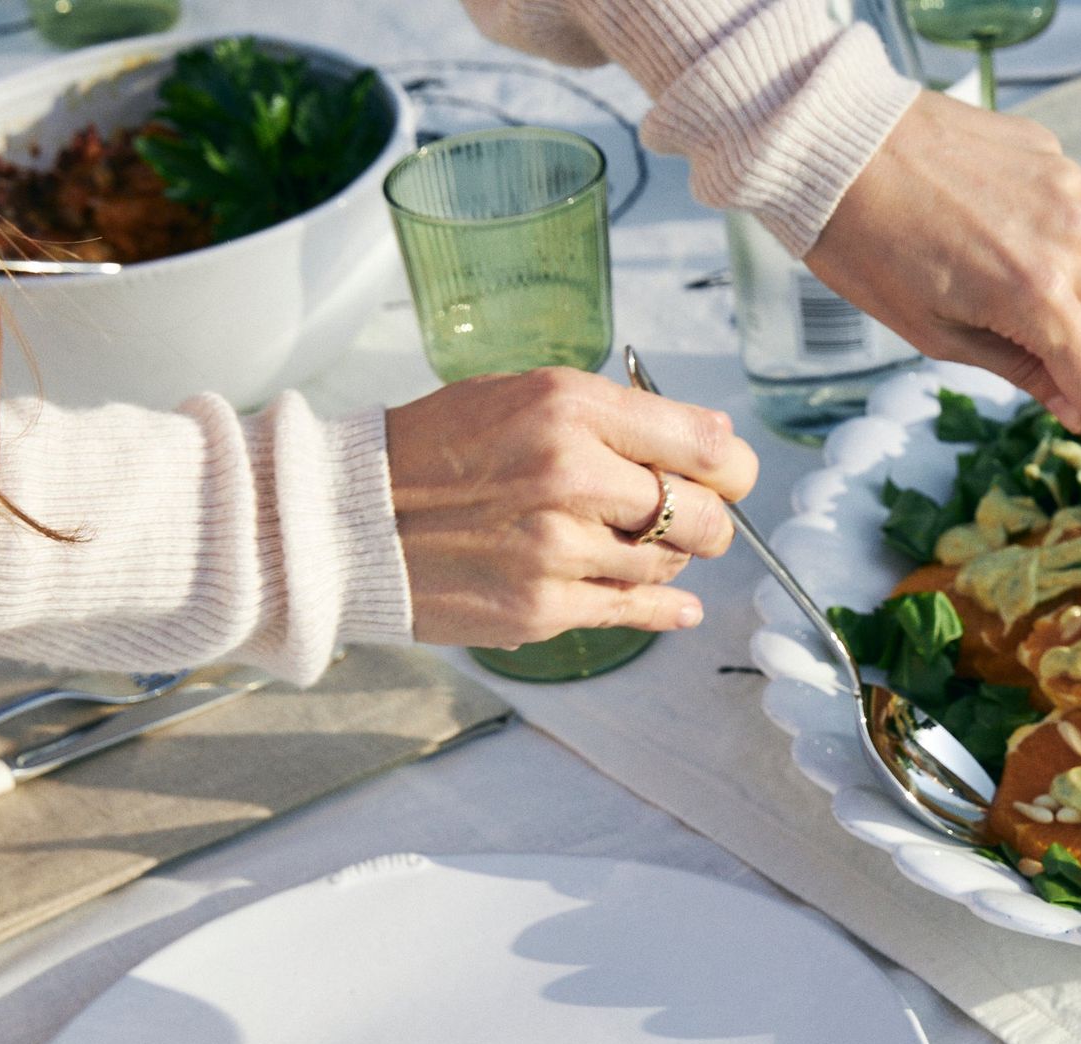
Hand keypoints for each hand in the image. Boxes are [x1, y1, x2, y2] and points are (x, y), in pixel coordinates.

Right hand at [385, 369, 756, 646]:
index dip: (731, 465)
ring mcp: (558, 548)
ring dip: (666, 559)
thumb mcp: (522, 396)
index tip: (727, 474)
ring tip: (632, 544)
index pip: (704, 442)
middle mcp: (571, 474)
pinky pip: (635, 611)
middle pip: (704, 514)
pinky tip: (676, 606)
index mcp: (568, 407)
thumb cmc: (435, 451)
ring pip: (669, 565)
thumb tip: (712, 443)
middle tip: (694, 520)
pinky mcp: (543, 606)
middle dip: (710, 521)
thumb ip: (613, 416)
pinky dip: (664, 610)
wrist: (349, 517)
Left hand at [806, 92, 1080, 487]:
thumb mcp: (935, 333)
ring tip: (977, 262)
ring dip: (1055, 287)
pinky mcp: (1051, 154)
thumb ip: (1019, 369)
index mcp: (1035, 293)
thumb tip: (1076, 406)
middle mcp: (1069, 237)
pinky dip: (1038, 235)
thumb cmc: (866, 244)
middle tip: (1007, 336)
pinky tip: (980, 218)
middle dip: (1073, 347)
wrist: (833, 140)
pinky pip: (1066, 218)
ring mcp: (1065, 188)